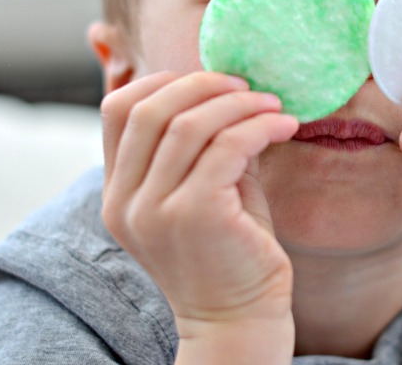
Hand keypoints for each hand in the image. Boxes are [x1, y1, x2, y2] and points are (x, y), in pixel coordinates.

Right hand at [98, 71, 298, 338]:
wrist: (237, 321)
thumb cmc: (227, 253)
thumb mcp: (201, 190)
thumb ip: (202, 144)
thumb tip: (229, 89)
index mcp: (118, 193)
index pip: (117, 110)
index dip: (162, 81)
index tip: (207, 82)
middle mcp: (126, 201)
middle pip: (149, 108)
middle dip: (202, 84)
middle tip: (245, 86)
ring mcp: (155, 209)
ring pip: (190, 123)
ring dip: (239, 103)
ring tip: (272, 105)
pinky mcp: (196, 214)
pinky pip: (227, 146)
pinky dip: (260, 126)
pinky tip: (284, 125)